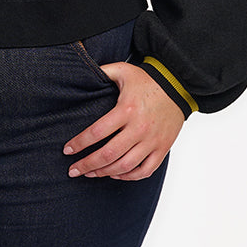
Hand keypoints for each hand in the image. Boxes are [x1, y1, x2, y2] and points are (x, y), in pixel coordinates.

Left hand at [62, 62, 184, 180]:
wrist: (179, 86)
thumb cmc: (149, 80)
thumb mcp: (123, 70)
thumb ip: (103, 72)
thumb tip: (83, 74)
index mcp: (126, 110)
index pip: (97, 132)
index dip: (79, 143)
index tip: (67, 150)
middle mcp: (139, 128)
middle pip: (108, 154)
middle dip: (87, 165)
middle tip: (73, 170)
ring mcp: (152, 140)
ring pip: (125, 166)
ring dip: (104, 173)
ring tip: (91, 173)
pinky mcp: (162, 148)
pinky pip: (145, 170)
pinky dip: (129, 176)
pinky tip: (116, 174)